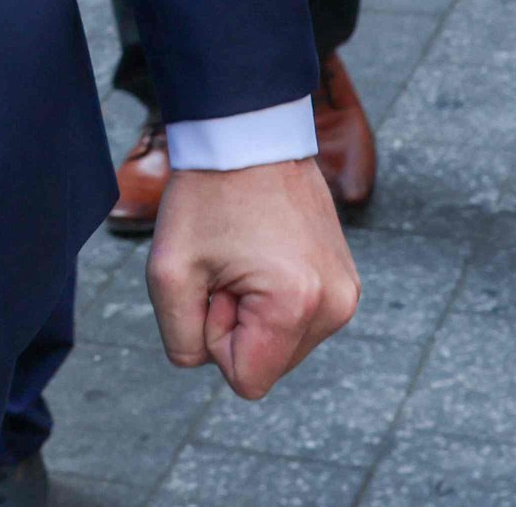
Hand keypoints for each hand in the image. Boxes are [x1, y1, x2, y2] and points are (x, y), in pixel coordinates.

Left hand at [148, 157, 359, 397]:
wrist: (248, 134)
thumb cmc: (206, 196)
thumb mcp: (168, 273)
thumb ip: (181, 342)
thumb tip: (209, 361)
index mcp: (296, 306)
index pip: (245, 380)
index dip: (215, 337)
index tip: (215, 282)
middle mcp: (336, 305)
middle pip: (267, 364)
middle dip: (236, 325)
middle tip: (228, 263)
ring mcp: (347, 291)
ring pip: (281, 344)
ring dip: (253, 311)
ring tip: (246, 254)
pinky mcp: (346, 279)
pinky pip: (298, 320)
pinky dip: (273, 298)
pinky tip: (265, 252)